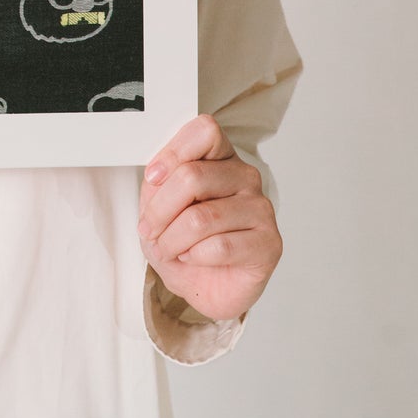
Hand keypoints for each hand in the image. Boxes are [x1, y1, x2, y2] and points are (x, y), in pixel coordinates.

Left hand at [138, 113, 281, 321]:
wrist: (208, 287)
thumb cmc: (185, 242)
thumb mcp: (158, 209)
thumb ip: (159, 186)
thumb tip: (157, 175)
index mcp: (220, 157)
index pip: (205, 131)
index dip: (172, 153)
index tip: (152, 178)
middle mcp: (245, 177)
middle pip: (192, 176)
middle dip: (159, 210)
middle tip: (149, 229)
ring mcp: (261, 208)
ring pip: (201, 217)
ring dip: (171, 240)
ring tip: (167, 249)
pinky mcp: (269, 243)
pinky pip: (219, 246)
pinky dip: (193, 257)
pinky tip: (193, 258)